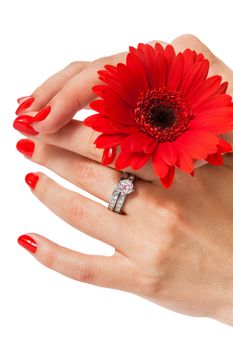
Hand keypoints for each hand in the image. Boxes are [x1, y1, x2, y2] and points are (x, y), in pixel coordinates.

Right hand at [14, 34, 232, 181]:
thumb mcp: (203, 134)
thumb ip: (158, 132)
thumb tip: (103, 134)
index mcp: (174, 61)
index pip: (107, 75)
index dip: (69, 99)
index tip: (43, 123)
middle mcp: (160, 58)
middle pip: (93, 69)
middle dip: (53, 93)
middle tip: (22, 115)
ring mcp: (152, 68)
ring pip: (95, 75)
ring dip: (59, 93)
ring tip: (30, 108)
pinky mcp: (148, 82)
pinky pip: (107, 86)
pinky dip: (79, 99)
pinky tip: (61, 109)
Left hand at [17, 130, 232, 325]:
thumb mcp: (222, 173)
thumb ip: (189, 149)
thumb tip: (159, 120)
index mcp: (178, 174)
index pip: (116, 141)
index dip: (78, 127)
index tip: (55, 118)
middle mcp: (158, 206)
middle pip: (91, 171)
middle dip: (54, 153)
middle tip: (29, 139)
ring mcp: (146, 245)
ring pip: (81, 213)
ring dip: (48, 192)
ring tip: (29, 177)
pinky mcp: (139, 279)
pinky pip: (85, 268)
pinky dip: (52, 255)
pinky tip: (27, 239)